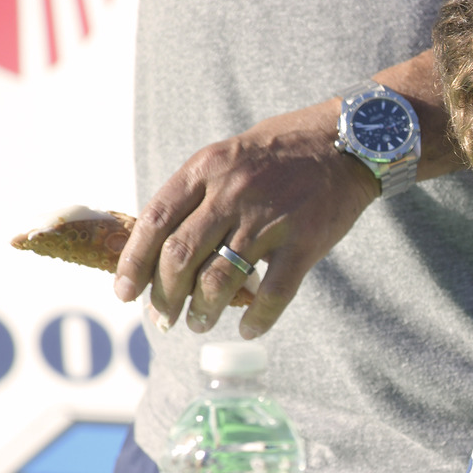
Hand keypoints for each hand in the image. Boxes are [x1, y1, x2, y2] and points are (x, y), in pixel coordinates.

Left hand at [113, 100, 379, 337]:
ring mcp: (270, 219)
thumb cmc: (283, 152)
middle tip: (162, 318)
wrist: (347, 142)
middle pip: (181, 256)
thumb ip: (199, 194)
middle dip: (165, 296)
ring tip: (198, 324)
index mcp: (207, 169)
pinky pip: (274, 292)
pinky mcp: (305, 242)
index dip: (134, 262)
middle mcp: (233, 193)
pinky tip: (249, 330)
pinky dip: (259, 319)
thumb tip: (166, 245)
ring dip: (204, 311)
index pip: (155, 220)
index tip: (124, 292)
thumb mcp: (229, 157)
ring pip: (220, 279)